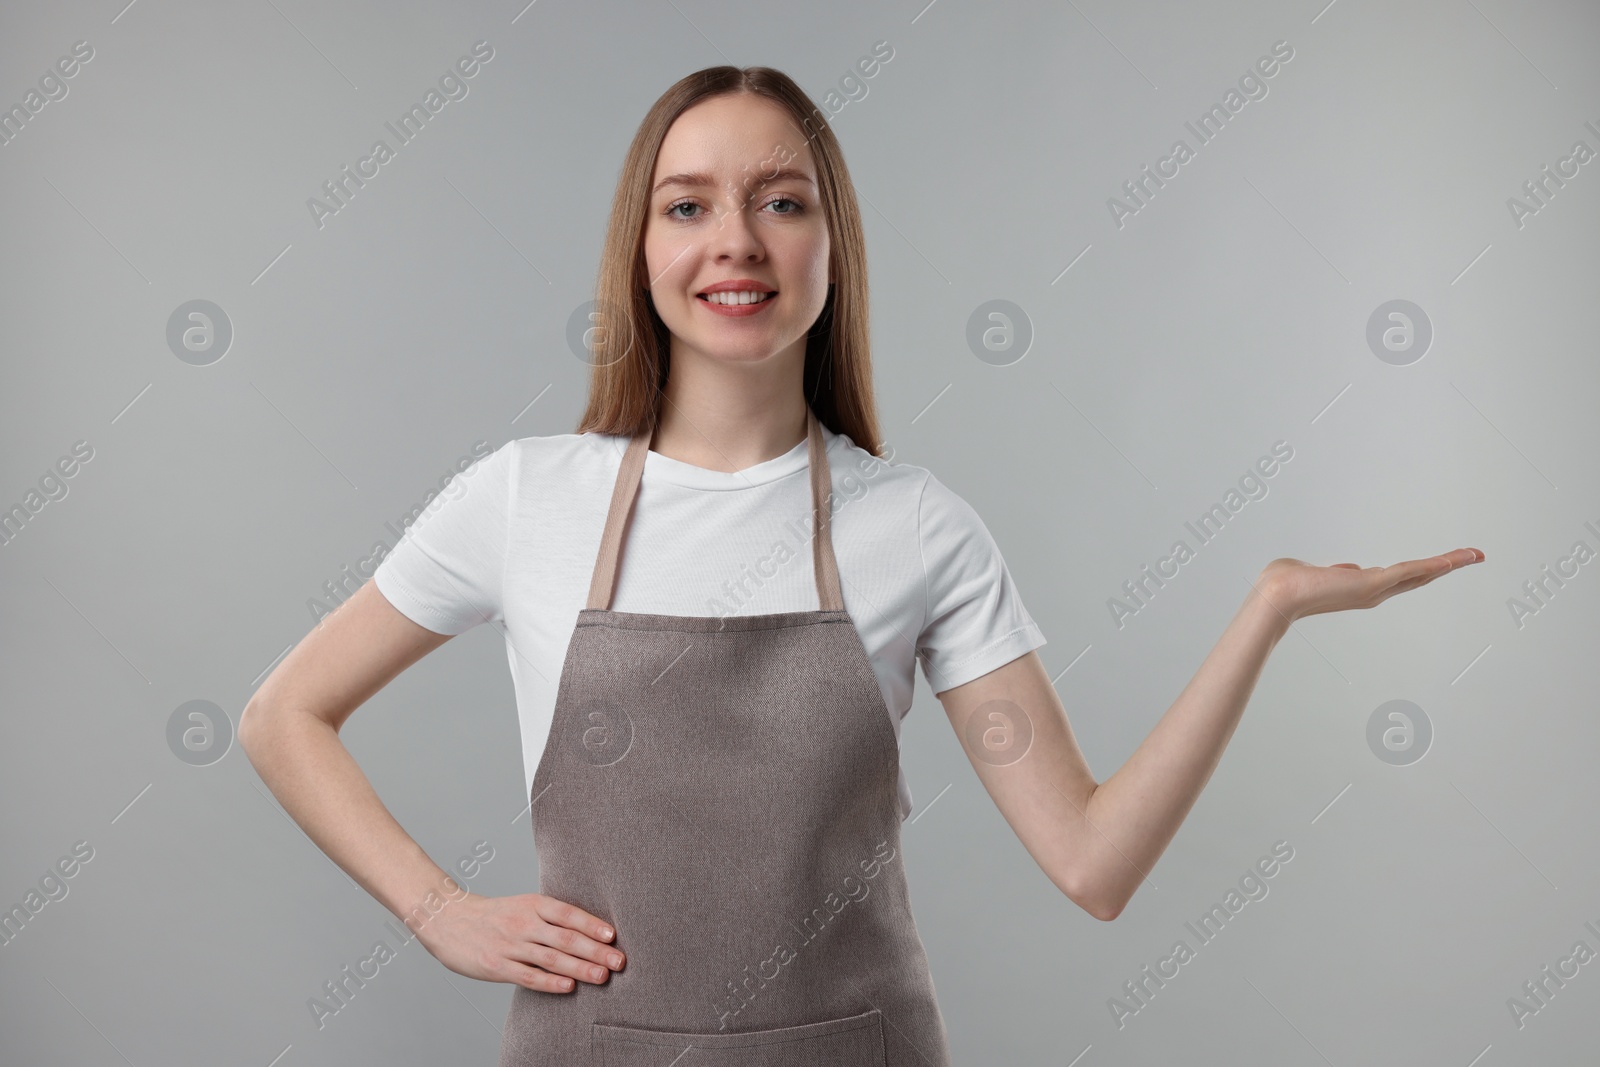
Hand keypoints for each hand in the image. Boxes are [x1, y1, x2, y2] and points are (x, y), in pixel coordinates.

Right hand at [413, 891, 624, 992]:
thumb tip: (589, 929)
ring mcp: (510, 945)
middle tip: (619, 962)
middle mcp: (524, 923)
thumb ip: (550, 916)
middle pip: (566, 937)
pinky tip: (569, 988)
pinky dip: (551, 982)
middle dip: (595, 951)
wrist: (448, 919)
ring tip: (602, 976)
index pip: (568, 914)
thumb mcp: (523, 905)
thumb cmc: (493, 915)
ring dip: (579, 968)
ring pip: (551, 958)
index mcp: (533, 904)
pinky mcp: (497, 966)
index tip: (613, 937)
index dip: (592, 925)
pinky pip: (528, 976)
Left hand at [1257, 547, 1483, 622]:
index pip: (1398, 578)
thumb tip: (1344, 570)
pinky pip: (1407, 572)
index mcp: (1359, 588)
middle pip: (1418, 577)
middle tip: (1474, 556)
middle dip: (1447, 566)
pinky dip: (1430, 566)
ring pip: (1419, 574)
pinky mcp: (1371, 585)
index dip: (1421, 571)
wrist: (1276, 595)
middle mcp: (1372, 592)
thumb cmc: (1284, 583)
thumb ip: (1333, 571)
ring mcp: (1374, 590)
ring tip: (1474, 555)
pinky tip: (1451, 561)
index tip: (1441, 564)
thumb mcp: (1314, 573)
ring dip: (1449, 563)